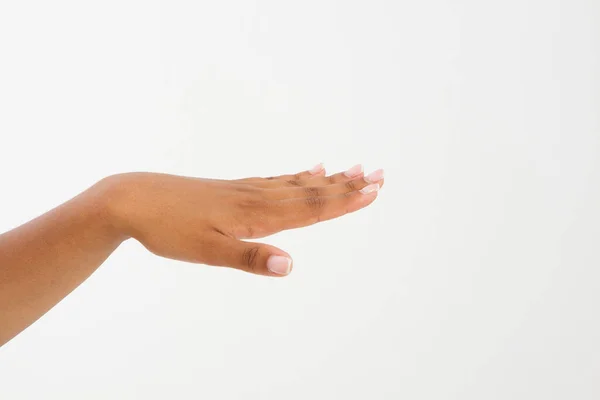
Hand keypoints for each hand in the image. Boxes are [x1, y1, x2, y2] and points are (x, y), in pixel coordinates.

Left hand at [104, 164, 383, 276]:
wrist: (133, 199)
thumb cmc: (168, 229)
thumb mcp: (207, 251)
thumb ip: (250, 259)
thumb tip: (290, 266)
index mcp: (256, 214)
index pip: (310, 208)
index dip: (344, 202)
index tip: (374, 191)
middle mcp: (257, 197)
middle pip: (311, 191)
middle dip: (347, 186)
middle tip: (379, 174)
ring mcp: (247, 190)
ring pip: (297, 184)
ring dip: (329, 179)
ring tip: (353, 169)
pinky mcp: (235, 189)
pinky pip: (276, 180)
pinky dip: (298, 176)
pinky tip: (308, 170)